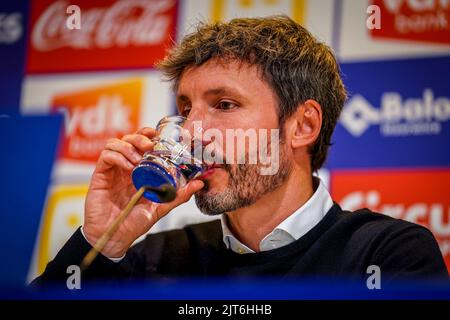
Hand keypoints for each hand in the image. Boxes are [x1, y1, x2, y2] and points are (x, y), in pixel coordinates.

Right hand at [82, 127, 203, 257]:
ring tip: (137, 161)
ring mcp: (112, 170)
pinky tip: (127, 167)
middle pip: (129, 139)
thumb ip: (178, 195)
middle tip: (149, 146)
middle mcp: (124, 167)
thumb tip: (199, 183)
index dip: (148, 134)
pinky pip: (106, 156)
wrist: (113, 238)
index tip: (159, 135)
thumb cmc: (133, 222)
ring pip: (115, 143)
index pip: (141, 143)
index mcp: (138, 171)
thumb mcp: (160, 207)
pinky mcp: (100, 175)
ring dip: (128, 147)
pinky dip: (118, 156)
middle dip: (140, 137)